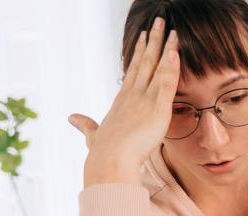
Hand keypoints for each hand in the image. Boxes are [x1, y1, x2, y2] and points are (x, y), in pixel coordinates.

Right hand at [68, 17, 180, 185]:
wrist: (109, 162)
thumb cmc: (102, 153)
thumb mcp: (93, 136)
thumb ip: (85, 125)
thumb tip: (72, 118)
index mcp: (121, 101)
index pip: (133, 71)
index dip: (139, 53)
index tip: (144, 37)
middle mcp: (132, 95)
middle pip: (144, 62)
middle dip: (153, 41)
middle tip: (160, 22)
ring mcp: (144, 100)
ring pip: (156, 67)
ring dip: (165, 47)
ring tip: (172, 30)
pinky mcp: (157, 109)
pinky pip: (166, 83)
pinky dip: (172, 67)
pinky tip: (176, 52)